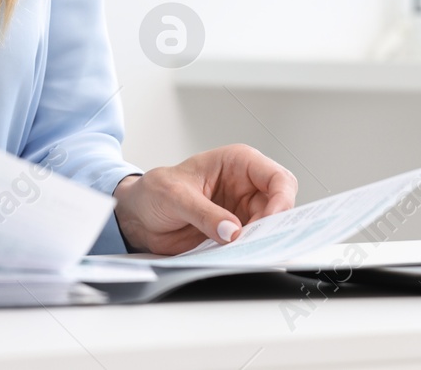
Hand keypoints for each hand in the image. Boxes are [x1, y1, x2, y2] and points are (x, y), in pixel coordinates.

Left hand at [112, 144, 297, 254]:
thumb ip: (204, 213)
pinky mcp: (236, 232)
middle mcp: (245, 186)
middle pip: (281, 205)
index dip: (281, 200)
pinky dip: (251, 251)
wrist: (138, 215)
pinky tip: (240, 257)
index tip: (269, 222)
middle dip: (275, 225)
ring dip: (263, 241)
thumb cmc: (154, 191)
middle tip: (258, 242)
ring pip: (271, 227)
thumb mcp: (175, 196)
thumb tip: (232, 231)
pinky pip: (254, 243)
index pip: (276, 178)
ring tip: (247, 252)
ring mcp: (242, 211)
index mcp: (237, 162)